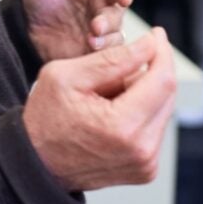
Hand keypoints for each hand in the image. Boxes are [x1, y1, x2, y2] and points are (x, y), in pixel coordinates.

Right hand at [22, 27, 175, 191]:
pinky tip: (111, 110)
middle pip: (167, 93)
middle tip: (120, 61)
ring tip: (106, 92)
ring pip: (162, 108)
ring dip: (142, 92)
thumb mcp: (67, 76)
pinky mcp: (145, 169)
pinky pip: (153, 127)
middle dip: (149, 70)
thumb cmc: (45, 119)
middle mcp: (141, 150)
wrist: (36, 164)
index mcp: (122, 127)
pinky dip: (139, 111)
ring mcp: (145, 164)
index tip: (156, 33)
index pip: (163, 79)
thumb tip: (150, 45)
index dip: (162, 51)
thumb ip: (112, 59)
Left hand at [23, 0, 133, 60]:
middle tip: (95, 26)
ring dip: (107, 42)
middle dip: (110, 22)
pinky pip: (107, 60)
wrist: (23, 28)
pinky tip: (89, 56)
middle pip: (119, 16)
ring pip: (117, 40)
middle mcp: (104, 13)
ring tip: (90, 42)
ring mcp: (100, 36)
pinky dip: (102, 59)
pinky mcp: (92, 56)